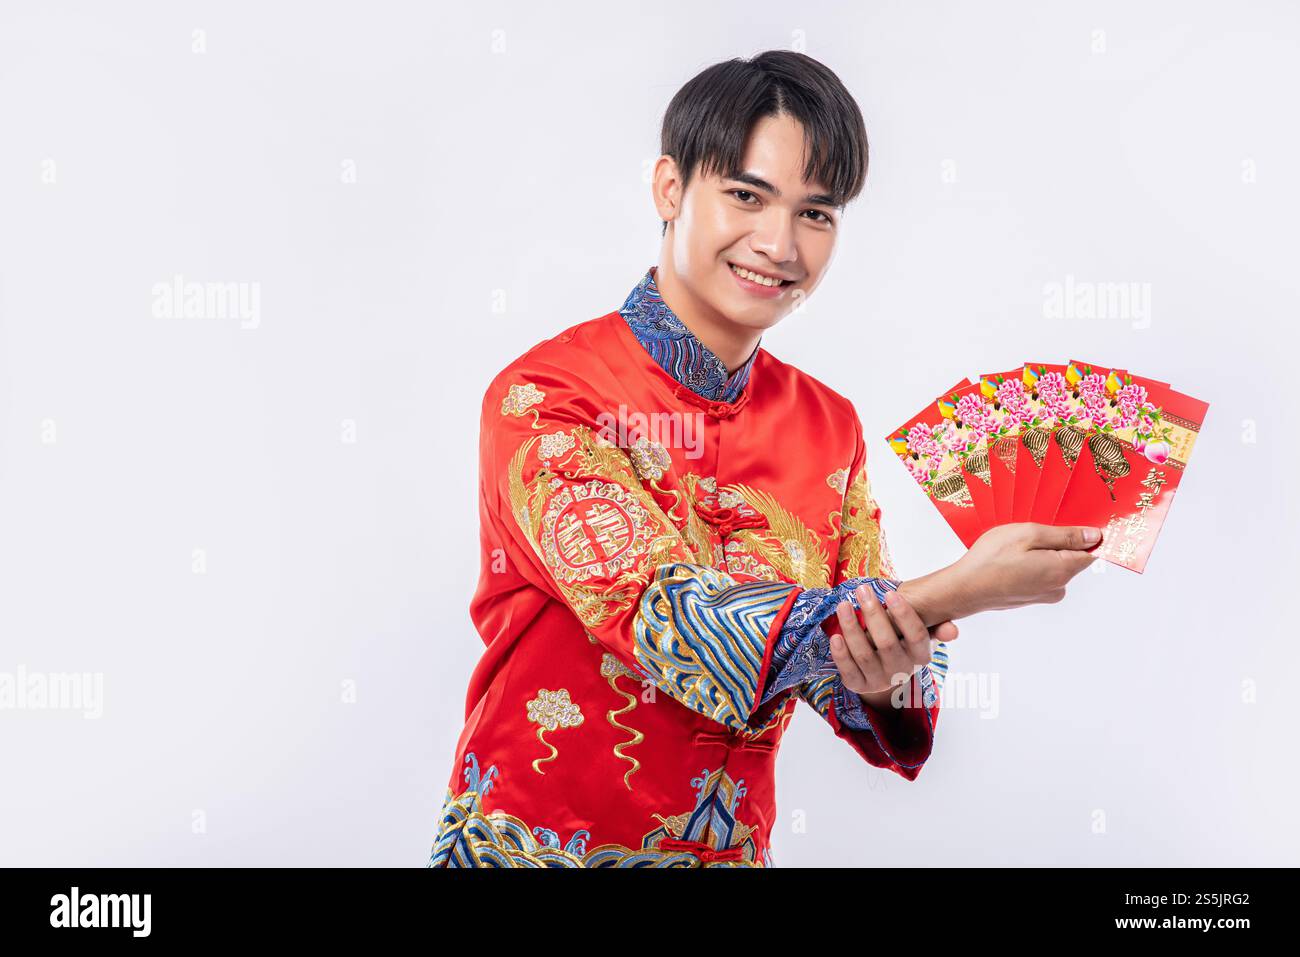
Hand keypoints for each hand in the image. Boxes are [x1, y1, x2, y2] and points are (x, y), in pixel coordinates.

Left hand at [828, 584, 956, 697]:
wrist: (884, 672)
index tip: (890, 593)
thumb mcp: (921, 635)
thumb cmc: (903, 642)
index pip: (917, 636)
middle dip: (873, 614)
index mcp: (921, 656)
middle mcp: (902, 671)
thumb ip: (937, 628)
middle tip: (862, 590)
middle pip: (887, 643)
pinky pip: (848, 671)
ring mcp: (880, 680)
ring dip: (852, 628)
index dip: (904, 615)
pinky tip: (835, 635)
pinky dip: (840, 654)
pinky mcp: (859, 685)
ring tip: (843, 605)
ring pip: (864, 654)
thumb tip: (953, 631)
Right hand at [900, 523, 1100, 622]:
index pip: (1091, 551)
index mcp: (1062, 570)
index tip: (1068, 524)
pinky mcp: (1029, 596)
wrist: (962, 589)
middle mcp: (1057, 587)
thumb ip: (1065, 535)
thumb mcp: (1028, 535)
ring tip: (1012, 546)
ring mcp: (1043, 595)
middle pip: (1070, 557)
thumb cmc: (990, 560)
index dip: (1083, 534)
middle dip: (1054, 542)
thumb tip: (1094, 536)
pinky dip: (1027, 563)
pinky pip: (1037, 574)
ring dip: (1038, 552)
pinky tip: (1007, 559)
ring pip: (1052, 564)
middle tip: (1027, 532)